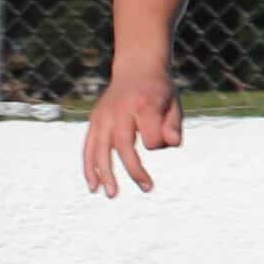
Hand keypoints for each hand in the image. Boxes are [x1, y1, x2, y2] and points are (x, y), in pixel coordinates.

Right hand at [83, 71, 183, 197]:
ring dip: (105, 174)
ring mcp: (103, 115)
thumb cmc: (159, 91)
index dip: (159, 143)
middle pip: (123, 145)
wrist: (136, 68)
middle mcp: (119, 110)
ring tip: (112, 195)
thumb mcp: (174, 103)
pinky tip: (94, 186)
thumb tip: (172, 144)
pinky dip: (90, 167)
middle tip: (148, 188)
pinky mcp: (95, 120)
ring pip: (100, 148)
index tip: (166, 140)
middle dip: (134, 169)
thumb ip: (174, 124)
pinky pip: (88, 147)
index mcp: (143, 105)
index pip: (151, 137)